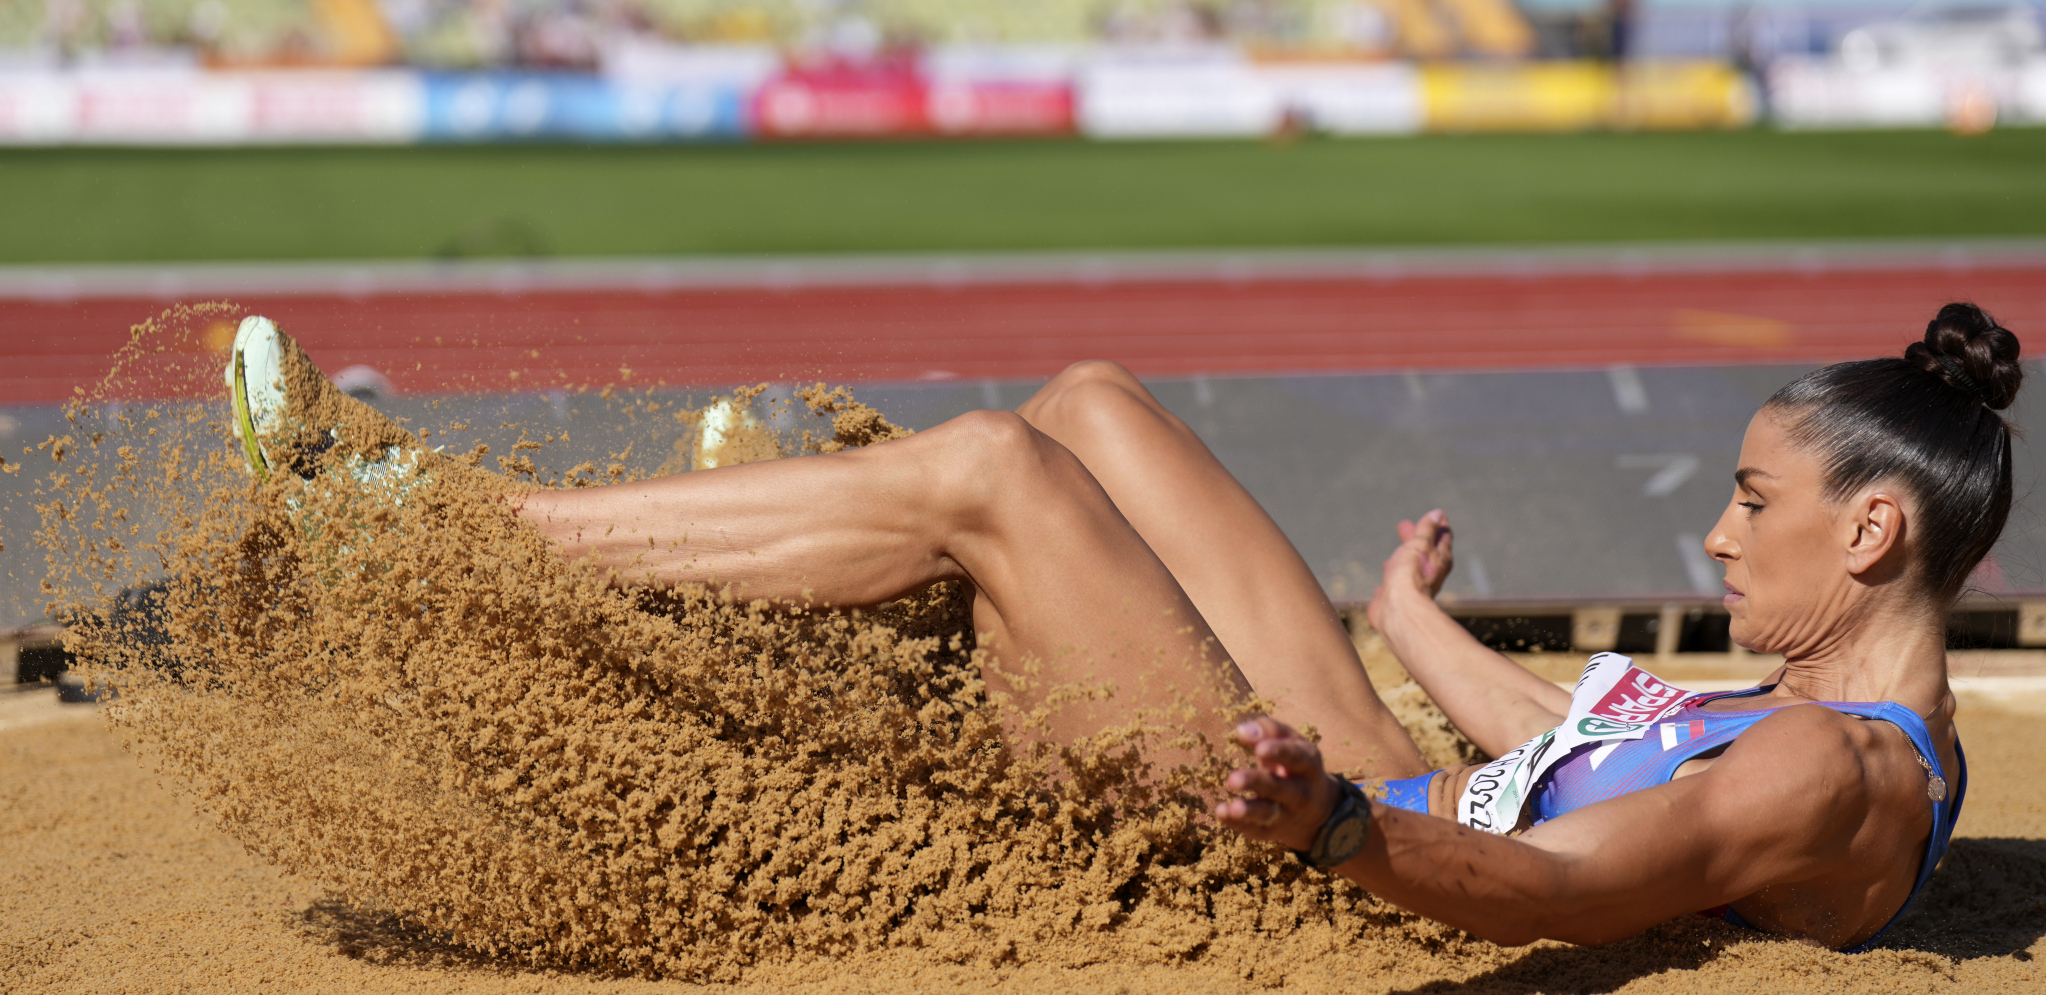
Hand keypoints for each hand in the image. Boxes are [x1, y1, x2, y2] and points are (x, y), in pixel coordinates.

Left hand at [1211, 716, 1339, 851]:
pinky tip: (1221, 812)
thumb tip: (1241, 730)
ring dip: (1249, 811)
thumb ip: (1269, 731)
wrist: (1319, 811)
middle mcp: (1301, 792)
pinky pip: (1255, 829)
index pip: (1296, 757)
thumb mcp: (1292, 743)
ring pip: (1268, 813)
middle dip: (1256, 783)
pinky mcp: (1272, 830)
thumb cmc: (1296, 766)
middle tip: (1233, 780)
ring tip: (1232, 807)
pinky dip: (1238, 823)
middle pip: (1279, 788)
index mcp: (1308, 765)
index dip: (1279, 752)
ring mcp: (1288, 814)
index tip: (1259, 749)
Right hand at [1366, 508, 1453, 631]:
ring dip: (1401, 560)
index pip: (1442, 538)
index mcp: (1439, 560)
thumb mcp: (1419, 545)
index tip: (1436, 516)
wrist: (1397, 611)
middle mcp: (1429, 574)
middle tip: (1403, 526)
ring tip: (1392, 554)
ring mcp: (1412, 588)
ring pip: (1408, 570)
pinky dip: (1390, 581)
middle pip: (1423, 552)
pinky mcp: (1397, 600)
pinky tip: (1383, 582)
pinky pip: (1394, 587)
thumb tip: (1438, 514)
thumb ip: (1426, 530)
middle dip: (1414, 539)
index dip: (1438, 526)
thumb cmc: (1410, 575)